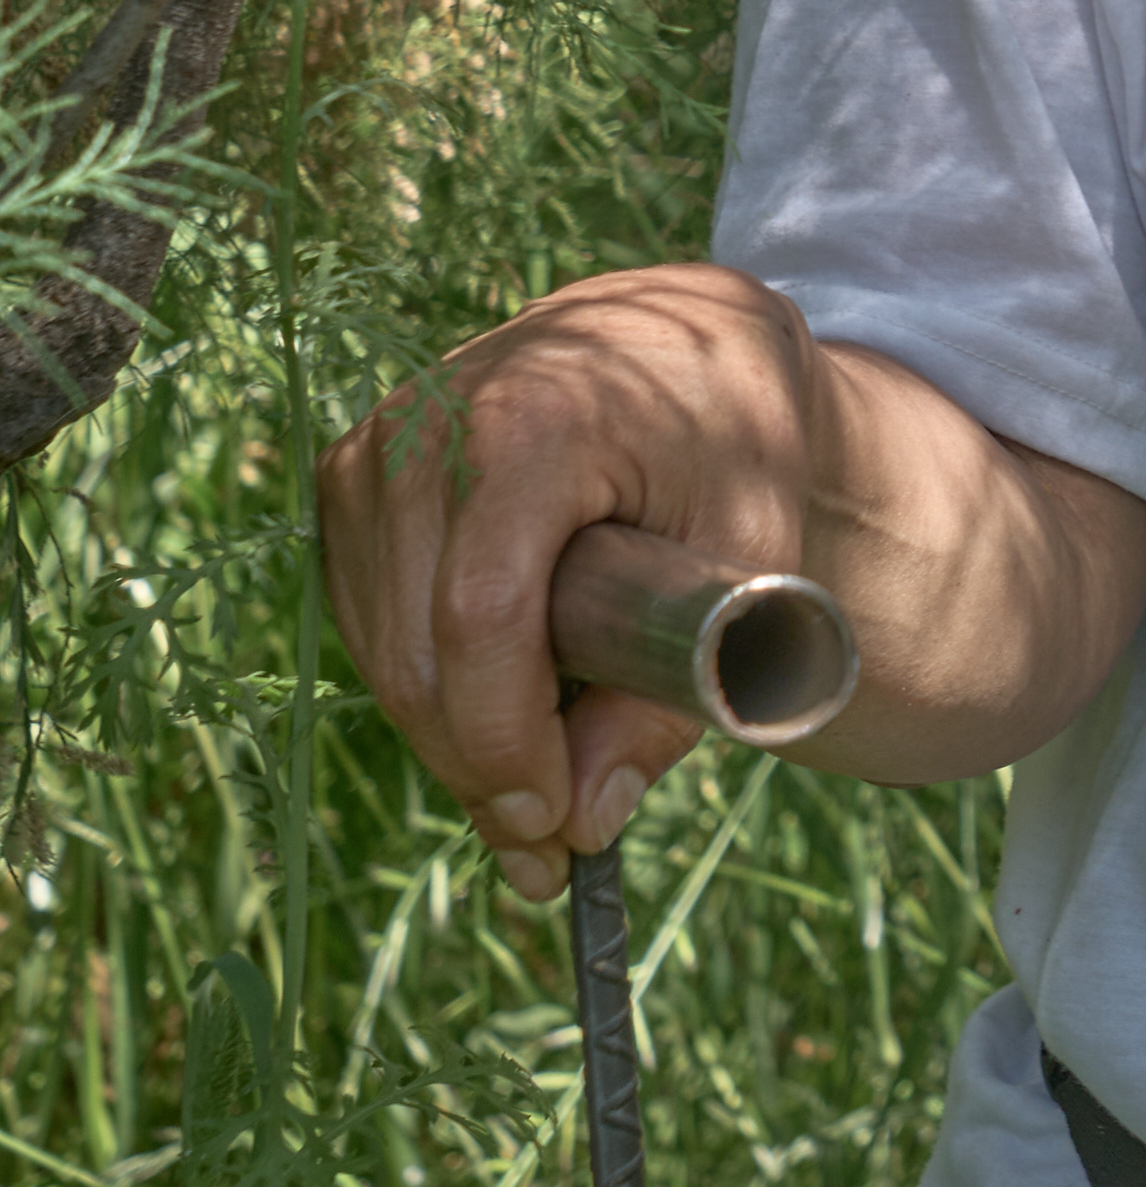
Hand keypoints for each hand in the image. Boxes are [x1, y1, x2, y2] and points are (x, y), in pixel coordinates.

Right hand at [318, 262, 819, 912]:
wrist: (677, 332)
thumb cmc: (734, 437)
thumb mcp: (752, 551)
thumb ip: (681, 684)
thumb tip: (586, 821)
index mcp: (535, 422)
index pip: (481, 612)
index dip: (504, 737)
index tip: (555, 825)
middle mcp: (427, 427)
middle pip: (419, 650)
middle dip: (482, 768)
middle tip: (557, 854)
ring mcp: (374, 449)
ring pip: (381, 652)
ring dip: (452, 743)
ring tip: (542, 797)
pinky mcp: (352, 476)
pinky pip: (368, 622)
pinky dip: (427, 688)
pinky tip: (501, 718)